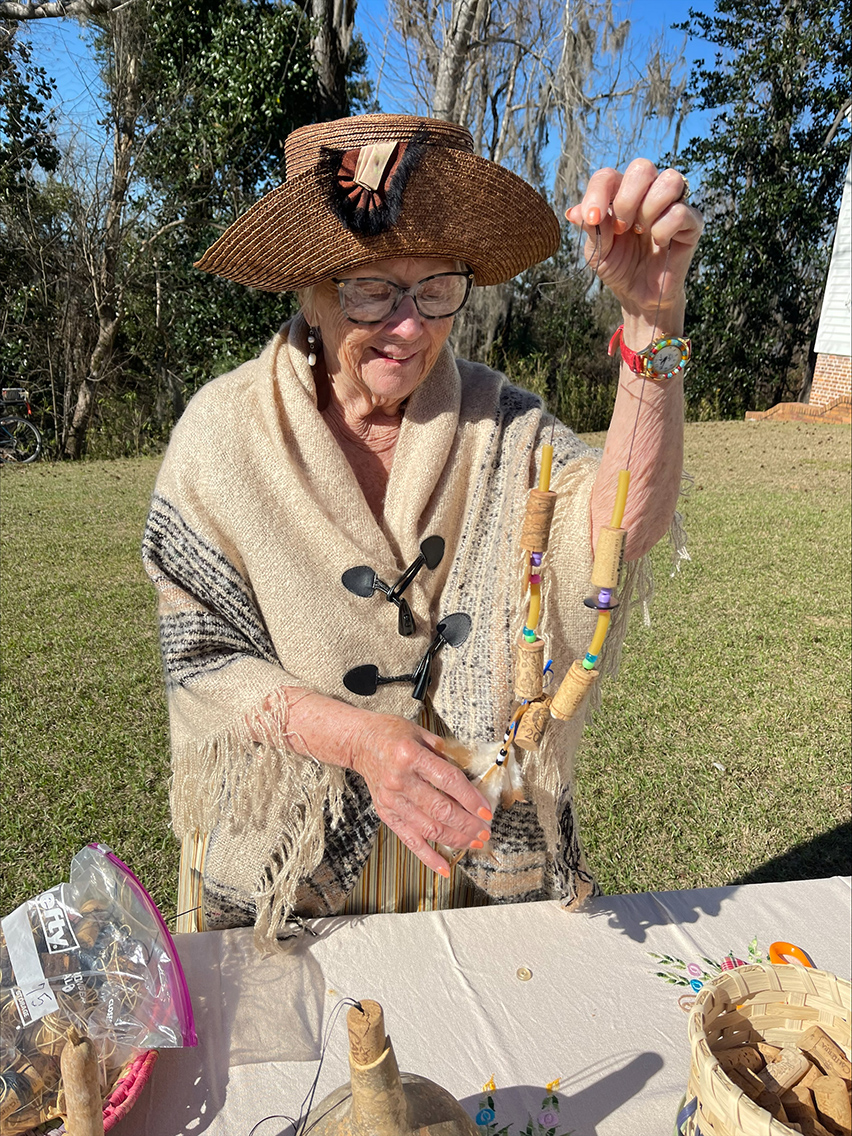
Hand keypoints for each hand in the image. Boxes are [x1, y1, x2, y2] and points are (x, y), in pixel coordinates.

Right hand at [278, 689, 492, 876]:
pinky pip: (410, 840)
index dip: (471, 798)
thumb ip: (446, 754)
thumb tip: (471, 778)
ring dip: (456, 839)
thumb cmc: (392, 734)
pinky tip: (445, 868)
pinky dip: (428, 857)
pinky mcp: (386, 814)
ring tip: (475, 842)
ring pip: (429, 828)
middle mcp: (400, 780)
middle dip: (468, 824)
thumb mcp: (421, 733)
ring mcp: (391, 800)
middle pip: (441, 809)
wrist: (360, 742)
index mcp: (411, 755)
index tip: (487, 811)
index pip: (448, 781)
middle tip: (486, 830)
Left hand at [565, 161, 703, 324]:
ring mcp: (673, 204)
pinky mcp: (692, 223)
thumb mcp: (597, 250)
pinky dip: (664, 229)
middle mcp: (648, 192)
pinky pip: (681, 211)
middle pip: (642, 167)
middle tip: (622, 228)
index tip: (591, 218)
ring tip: (641, 232)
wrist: (638, 294)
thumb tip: (574, 212)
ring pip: (669, 180)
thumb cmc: (618, 266)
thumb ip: (590, 227)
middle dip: (627, 199)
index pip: (608, 176)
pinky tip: (659, 243)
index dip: (598, 193)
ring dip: (648, 209)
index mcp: (621, 194)